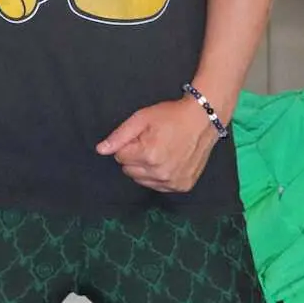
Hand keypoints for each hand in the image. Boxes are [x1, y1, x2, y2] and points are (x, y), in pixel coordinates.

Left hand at [96, 98, 218, 193]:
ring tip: (160, 150)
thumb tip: (101, 150)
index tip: (142, 136)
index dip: (128, 144)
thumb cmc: (171, 116)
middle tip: (151, 142)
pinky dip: (159, 176)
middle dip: (135, 157)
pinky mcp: (182, 186)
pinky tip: (169, 161)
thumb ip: (119, 135)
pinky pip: (159, 186)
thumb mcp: (141, 118)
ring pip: (142, 180)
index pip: (120, 157)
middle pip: (129, 171)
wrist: (203, 120)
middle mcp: (160, 173)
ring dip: (145, 168)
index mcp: (148, 155)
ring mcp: (172, 182)